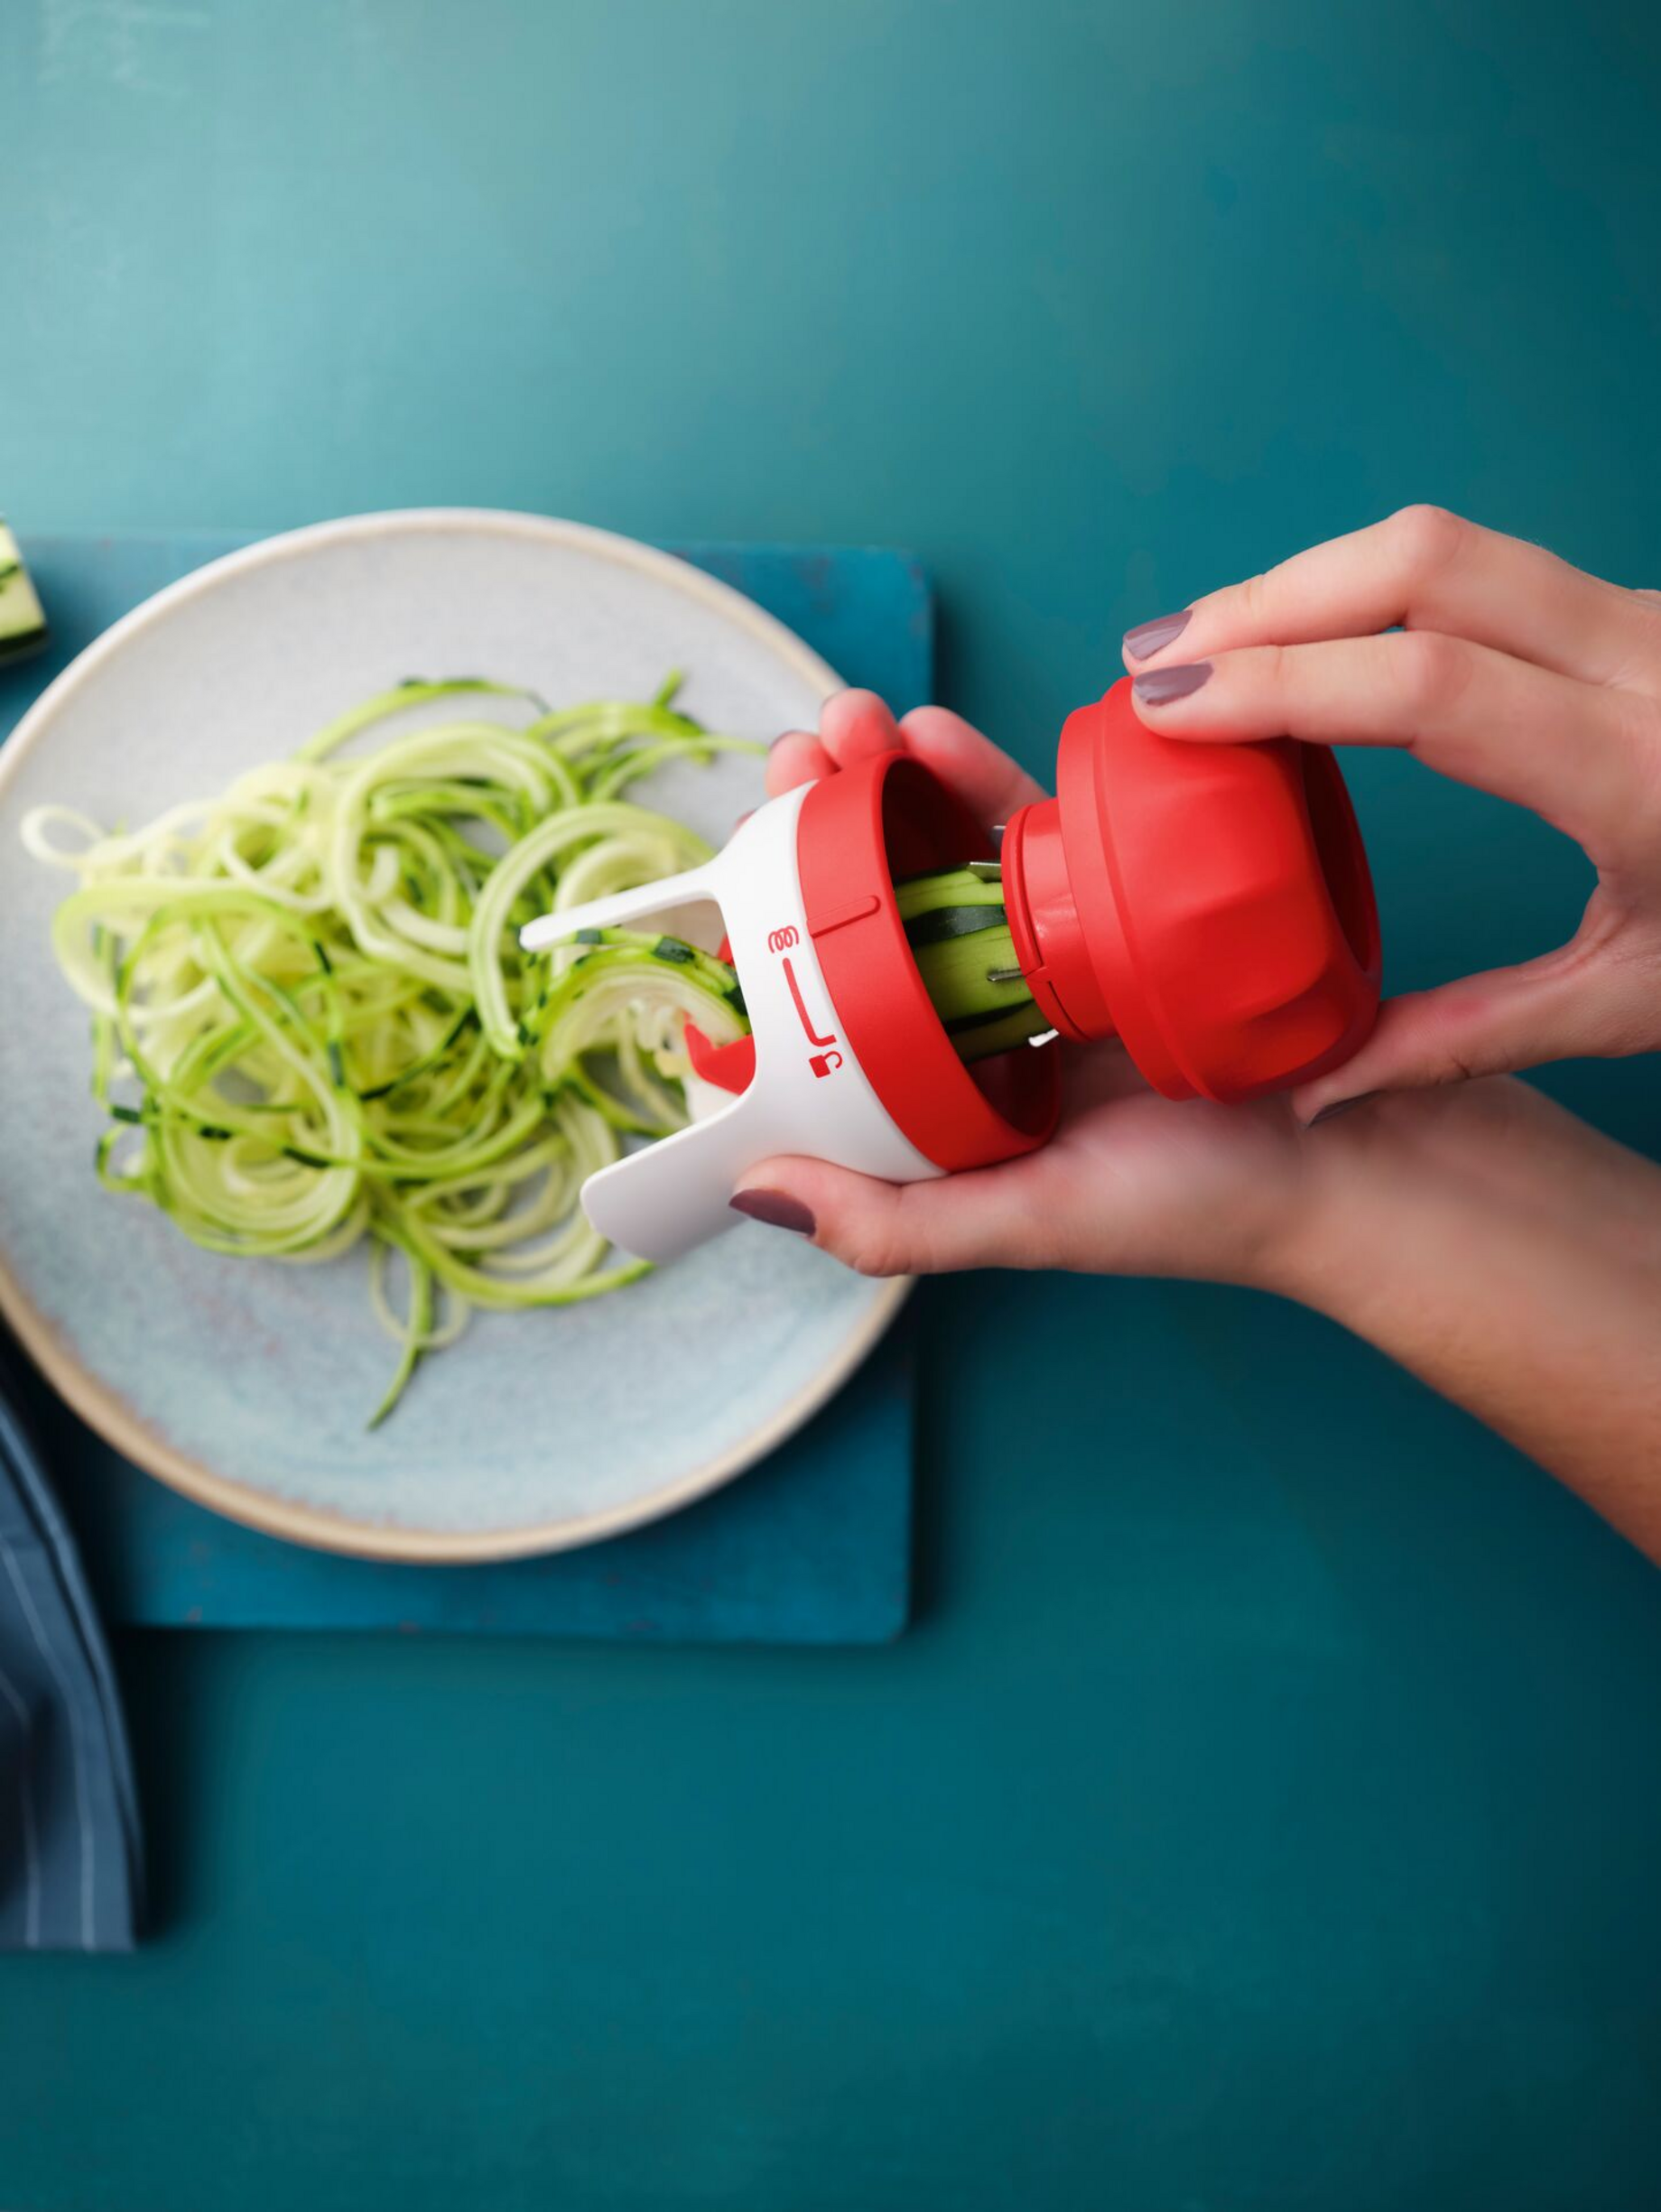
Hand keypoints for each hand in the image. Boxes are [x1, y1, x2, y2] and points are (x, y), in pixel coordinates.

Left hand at [750, 691, 1352, 1288]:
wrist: (1354, 1155)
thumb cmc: (1196, 1209)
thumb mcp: (1029, 1223)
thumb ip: (899, 1226)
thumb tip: (756, 1189)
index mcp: (949, 1092)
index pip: (840, 998)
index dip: (786, 925)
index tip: (742, 859)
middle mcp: (991, 1021)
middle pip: (885, 908)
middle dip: (828, 826)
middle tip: (793, 753)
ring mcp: (1053, 957)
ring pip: (952, 855)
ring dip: (892, 781)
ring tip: (848, 720)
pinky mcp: (1122, 905)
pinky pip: (1041, 833)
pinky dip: (982, 779)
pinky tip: (935, 733)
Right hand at [1120, 505, 1660, 1116]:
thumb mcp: (1628, 1003)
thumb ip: (1457, 1041)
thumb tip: (1308, 1095)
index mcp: (1635, 775)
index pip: (1426, 684)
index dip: (1278, 681)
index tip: (1165, 705)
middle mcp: (1644, 665)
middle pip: (1422, 563)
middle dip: (1267, 599)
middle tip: (1152, 661)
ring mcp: (1644, 617)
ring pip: (1446, 543)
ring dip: (1308, 580)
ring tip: (1200, 646)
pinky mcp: (1632, 608)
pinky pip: (1475, 566)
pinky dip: (1365, 591)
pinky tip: (1302, 644)